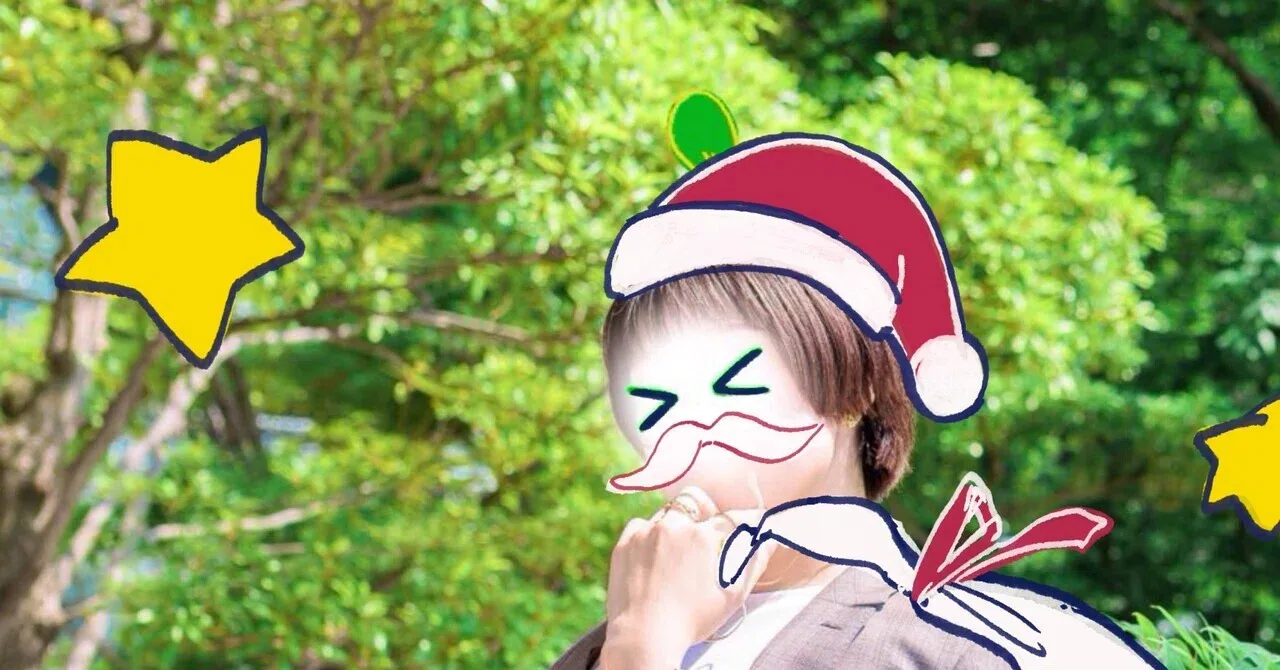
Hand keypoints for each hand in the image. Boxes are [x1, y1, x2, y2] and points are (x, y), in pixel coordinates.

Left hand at [598, 486, 775, 669]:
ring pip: (666, 512)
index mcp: (704, 536)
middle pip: (695, 500)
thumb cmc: (692, 620)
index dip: (747, 518)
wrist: (644, 636)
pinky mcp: (624, 542)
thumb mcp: (731, 596)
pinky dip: (649, 535)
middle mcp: (674, 526)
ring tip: (677, 553)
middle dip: (705, 510)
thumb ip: (753, 563)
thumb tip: (769, 541)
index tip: (755, 519)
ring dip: (676, 525)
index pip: (732, 517)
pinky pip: (640, 525)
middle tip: (706, 531)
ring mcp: (646, 532)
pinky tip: (653, 556)